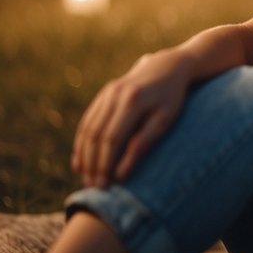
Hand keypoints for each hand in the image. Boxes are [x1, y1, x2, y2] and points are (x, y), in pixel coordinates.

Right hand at [72, 52, 188, 187]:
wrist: (168, 66)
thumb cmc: (171, 97)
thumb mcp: (165, 119)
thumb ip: (144, 143)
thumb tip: (122, 173)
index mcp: (133, 100)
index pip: (112, 139)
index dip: (105, 164)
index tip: (104, 185)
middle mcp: (115, 94)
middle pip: (96, 135)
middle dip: (92, 164)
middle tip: (92, 187)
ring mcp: (106, 92)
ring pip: (87, 129)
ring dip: (84, 156)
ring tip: (85, 178)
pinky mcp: (103, 94)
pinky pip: (87, 121)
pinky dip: (82, 142)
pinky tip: (80, 160)